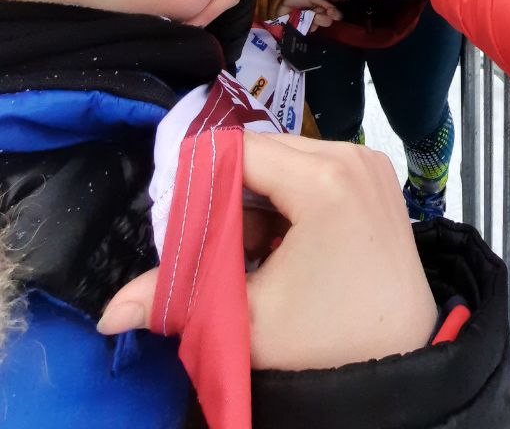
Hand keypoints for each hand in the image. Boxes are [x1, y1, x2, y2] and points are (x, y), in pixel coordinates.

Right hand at [98, 132, 437, 369]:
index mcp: (325, 180)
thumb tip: (108, 315)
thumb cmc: (328, 340)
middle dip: (229, 192)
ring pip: (288, 159)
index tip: (178, 219)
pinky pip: (317, 166)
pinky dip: (290, 196)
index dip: (201, 180)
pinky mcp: (377, 175)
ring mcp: (369, 162)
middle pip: (264, 152)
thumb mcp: (246, 320)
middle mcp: (352, 155)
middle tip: (209, 241)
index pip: (239, 152)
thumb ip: (176, 300)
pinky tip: (283, 242)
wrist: (402, 358)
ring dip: (259, 196)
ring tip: (250, 250)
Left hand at [274, 0, 342, 30]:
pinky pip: (308, 32)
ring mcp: (310, 23)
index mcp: (322, 7)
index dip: (335, 14)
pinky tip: (299, 22)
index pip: (334, 13)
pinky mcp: (302, 29)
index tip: (330, 12)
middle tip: (313, 14)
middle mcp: (318, 15)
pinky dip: (305, 27)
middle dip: (321, 18)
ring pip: (317, 27)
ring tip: (303, 16)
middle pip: (327, 22)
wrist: (280, 2)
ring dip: (312, 22)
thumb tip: (333, 10)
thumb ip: (322, 2)